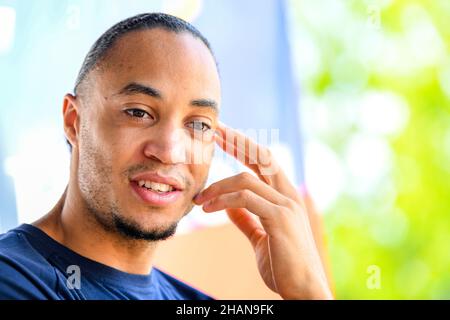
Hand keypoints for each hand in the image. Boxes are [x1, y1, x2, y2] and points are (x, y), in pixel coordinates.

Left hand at [194, 122, 332, 299]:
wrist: (304, 290)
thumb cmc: (284, 265)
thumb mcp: (261, 237)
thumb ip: (247, 219)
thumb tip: (229, 206)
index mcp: (285, 197)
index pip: (263, 161)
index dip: (243, 145)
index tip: (222, 135)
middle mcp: (288, 194)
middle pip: (261, 155)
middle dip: (235, 139)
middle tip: (212, 130)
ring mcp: (286, 205)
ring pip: (247, 178)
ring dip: (217, 185)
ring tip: (199, 199)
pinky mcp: (280, 218)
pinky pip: (245, 199)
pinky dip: (223, 201)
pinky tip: (208, 209)